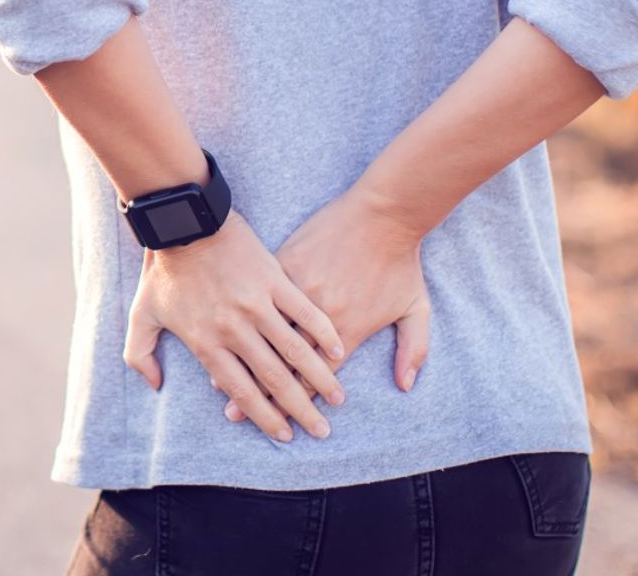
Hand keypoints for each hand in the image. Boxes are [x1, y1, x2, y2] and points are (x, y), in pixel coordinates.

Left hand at [123, 211, 346, 441]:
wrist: (182, 221)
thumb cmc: (162, 269)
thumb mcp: (140, 314)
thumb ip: (139, 355)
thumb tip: (154, 386)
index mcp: (206, 342)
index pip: (240, 391)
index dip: (263, 417)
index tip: (283, 434)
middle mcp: (234, 329)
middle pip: (273, 379)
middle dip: (300, 409)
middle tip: (320, 430)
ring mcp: (256, 304)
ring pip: (294, 351)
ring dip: (319, 378)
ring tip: (337, 399)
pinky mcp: (273, 278)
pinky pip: (304, 312)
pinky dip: (322, 333)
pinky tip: (337, 351)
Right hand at [220, 192, 430, 421]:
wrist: (382, 213)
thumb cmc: (401, 261)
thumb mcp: (417, 309)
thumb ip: (415, 350)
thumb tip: (406, 386)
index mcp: (348, 330)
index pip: (316, 376)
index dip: (294, 402)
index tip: (277, 424)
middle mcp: (319, 317)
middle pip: (284, 365)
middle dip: (260, 396)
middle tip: (236, 419)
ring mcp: (298, 290)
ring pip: (265, 336)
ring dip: (243, 364)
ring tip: (220, 392)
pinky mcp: (284, 266)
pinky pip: (258, 302)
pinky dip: (240, 324)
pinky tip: (221, 341)